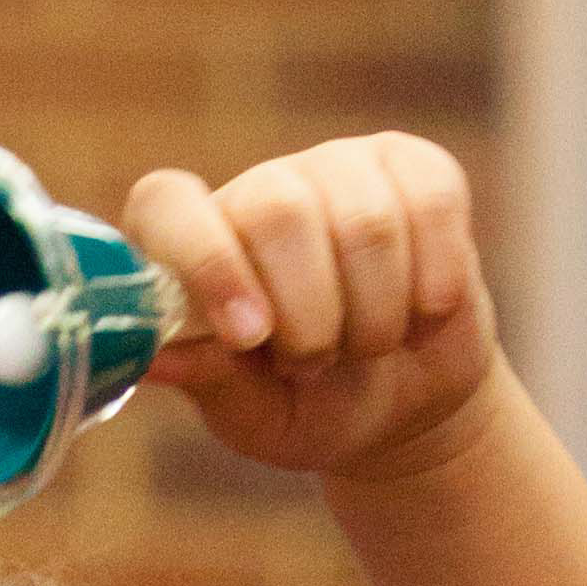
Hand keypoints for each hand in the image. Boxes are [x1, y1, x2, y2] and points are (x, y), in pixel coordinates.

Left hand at [127, 134, 499, 484]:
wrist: (407, 408)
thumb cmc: (313, 409)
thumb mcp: (256, 417)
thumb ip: (209, 380)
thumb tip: (150, 359)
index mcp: (197, 244)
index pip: (168, 204)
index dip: (206, 262)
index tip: (248, 336)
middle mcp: (261, 191)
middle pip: (280, 212)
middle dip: (314, 317)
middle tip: (318, 365)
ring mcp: (340, 168)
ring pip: (366, 222)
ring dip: (378, 319)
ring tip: (369, 346)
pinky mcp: (415, 170)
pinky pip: (432, 206)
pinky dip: (436, 286)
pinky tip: (422, 314)